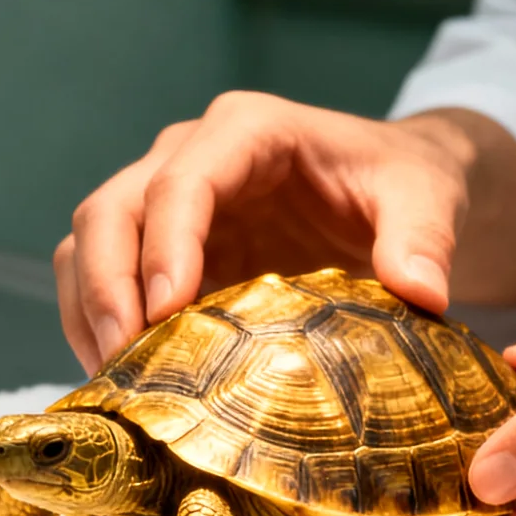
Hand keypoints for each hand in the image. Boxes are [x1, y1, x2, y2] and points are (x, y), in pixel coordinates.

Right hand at [55, 92, 474, 372]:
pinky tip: (122, 381)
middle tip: (121, 366)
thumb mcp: (427, 198)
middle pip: (111, 210)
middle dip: (105, 287)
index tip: (164, 311)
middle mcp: (190, 155)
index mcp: (248, 131)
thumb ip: (423, 238)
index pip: (182, 181)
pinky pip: (105, 279)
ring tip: (113, 384)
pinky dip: (98, 325)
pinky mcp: (164, 248)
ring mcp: (167, 202)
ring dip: (88, 311)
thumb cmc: (405, 183)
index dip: (165, 245)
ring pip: (90, 243)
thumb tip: (421, 293)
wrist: (396, 187)